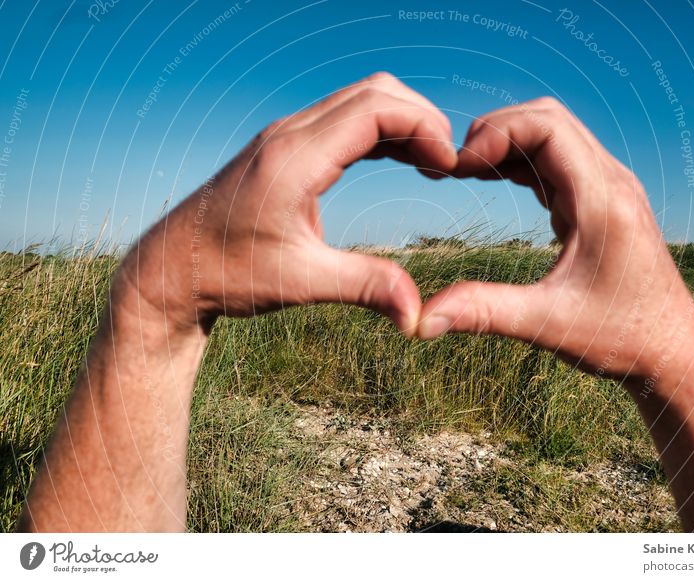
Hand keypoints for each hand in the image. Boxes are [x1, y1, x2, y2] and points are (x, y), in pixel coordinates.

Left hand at [124, 72, 457, 334]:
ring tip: (433, 163)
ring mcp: (285, 137)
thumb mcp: (300, 282)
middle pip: (374, 92)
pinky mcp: (285, 149)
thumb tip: (417, 315)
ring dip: (401, 122)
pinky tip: (400, 160)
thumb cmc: (227, 274)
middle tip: (447, 163)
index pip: (375, 109)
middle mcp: (289, 135)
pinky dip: (380, 132)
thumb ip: (364, 286)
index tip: (449, 166)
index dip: (423, 127)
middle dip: (420, 118)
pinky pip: (343, 120)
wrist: (173, 270)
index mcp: (294, 158)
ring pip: (359, 100)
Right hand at [418, 98, 693, 381]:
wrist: (672, 352)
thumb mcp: (548, 324)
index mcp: (603, 200)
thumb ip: (484, 313)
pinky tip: (493, 178)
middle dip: (497, 131)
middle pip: (549, 118)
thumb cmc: (621, 337)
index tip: (460, 166)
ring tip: (466, 170)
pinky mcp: (602, 202)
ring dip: (508, 142)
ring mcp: (609, 189)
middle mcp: (611, 183)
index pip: (548, 126)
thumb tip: (422, 321)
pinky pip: (559, 160)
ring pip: (554, 134)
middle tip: (456, 167)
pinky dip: (522, 160)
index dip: (497, 132)